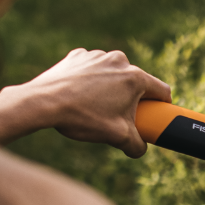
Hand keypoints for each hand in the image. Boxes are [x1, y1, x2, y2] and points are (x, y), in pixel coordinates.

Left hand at [0, 48, 170, 154]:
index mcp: (134, 78)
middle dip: (132, 100)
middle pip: (136, 82)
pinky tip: (79, 96)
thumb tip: (140, 149)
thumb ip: (136, 145)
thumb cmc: (82, 118)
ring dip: (110, 89)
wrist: (42, 103)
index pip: (162, 90)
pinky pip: (92, 70)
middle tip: (119, 117)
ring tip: (94, 108)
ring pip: (113, 75)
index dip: (162, 106)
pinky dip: (90, 81)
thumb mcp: (116, 137)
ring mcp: (97, 56)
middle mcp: (119, 60)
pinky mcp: (78, 56)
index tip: (155, 116)